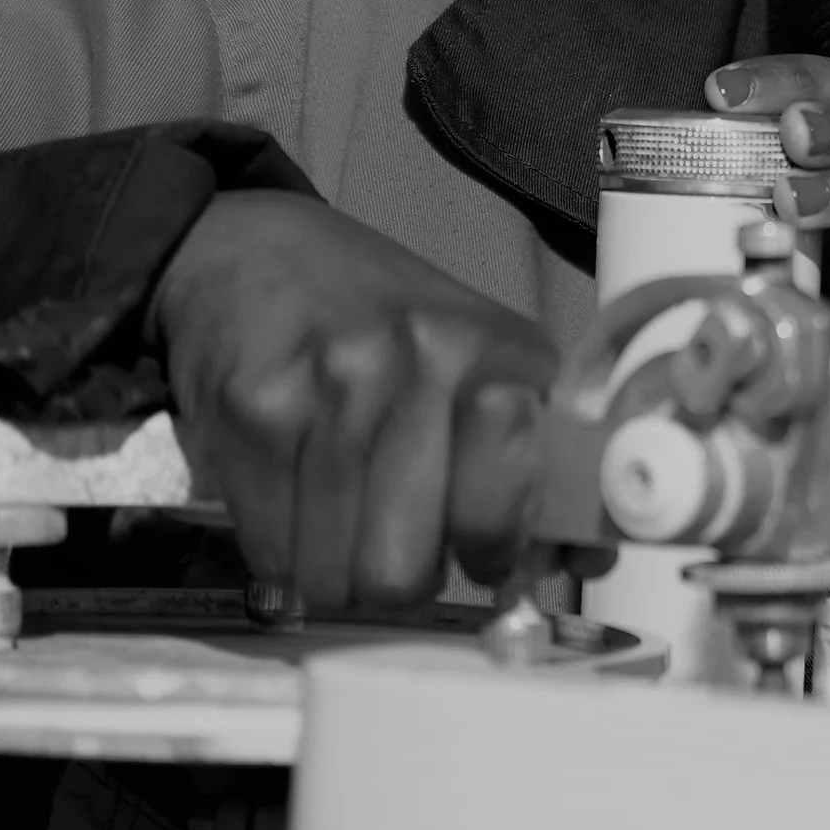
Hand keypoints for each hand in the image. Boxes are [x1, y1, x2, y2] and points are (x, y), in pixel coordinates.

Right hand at [151, 193, 557, 612]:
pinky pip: (274, 554)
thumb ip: (536, 457)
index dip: (493, 553)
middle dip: (403, 577)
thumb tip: (585, 554)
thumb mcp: (476, 357)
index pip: (502, 508)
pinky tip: (296, 489)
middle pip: (400, 571)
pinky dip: (286, 546)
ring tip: (345, 506)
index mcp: (490, 352)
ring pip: (329, 576)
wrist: (245, 253)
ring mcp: (324, 388)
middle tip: (402, 534)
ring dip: (339, 566)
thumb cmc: (375, 318)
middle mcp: (412, 362)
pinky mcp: (249, 413)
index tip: (485, 547)